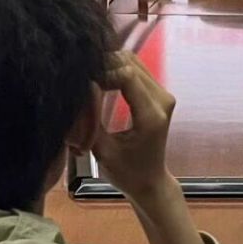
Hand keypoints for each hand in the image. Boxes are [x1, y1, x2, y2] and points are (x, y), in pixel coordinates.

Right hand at [90, 51, 177, 202]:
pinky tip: (101, 81)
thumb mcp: (102, 151)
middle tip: (82, 79)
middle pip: (130, 63)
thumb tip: (79, 91)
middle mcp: (162, 99)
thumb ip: (91, 121)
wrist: (150, 181)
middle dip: (104, 66)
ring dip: (110, 66)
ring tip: (90, 80)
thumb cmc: (126, 173)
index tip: (82, 83)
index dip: (102, 73)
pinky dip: (117, 70)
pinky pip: (136, 70)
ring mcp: (163, 94)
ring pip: (133, 62)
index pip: (126, 75)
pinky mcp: (159, 93)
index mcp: (151, 115)